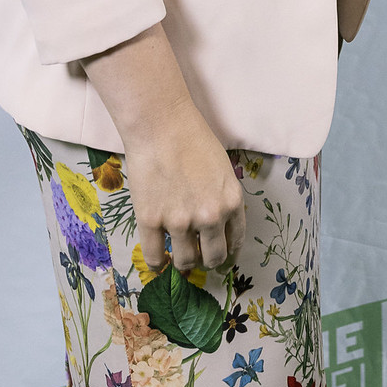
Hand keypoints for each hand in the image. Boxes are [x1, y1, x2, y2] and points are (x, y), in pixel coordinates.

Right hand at [82, 25, 245, 272]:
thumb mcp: (223, 169)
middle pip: (212, 258)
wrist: (161, 124)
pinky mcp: (151, 221)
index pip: (235, 241)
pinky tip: (158, 260)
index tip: (221, 254)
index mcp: (232, 202)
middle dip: (207, 260)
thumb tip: (218, 224)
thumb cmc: (193, 138)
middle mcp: (210, 217)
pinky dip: (157, 263)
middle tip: (199, 257)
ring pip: (184, 261)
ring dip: (182, 262)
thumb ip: (223, 198)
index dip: (227, 251)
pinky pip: (155, 257)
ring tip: (178, 257)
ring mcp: (179, 221)